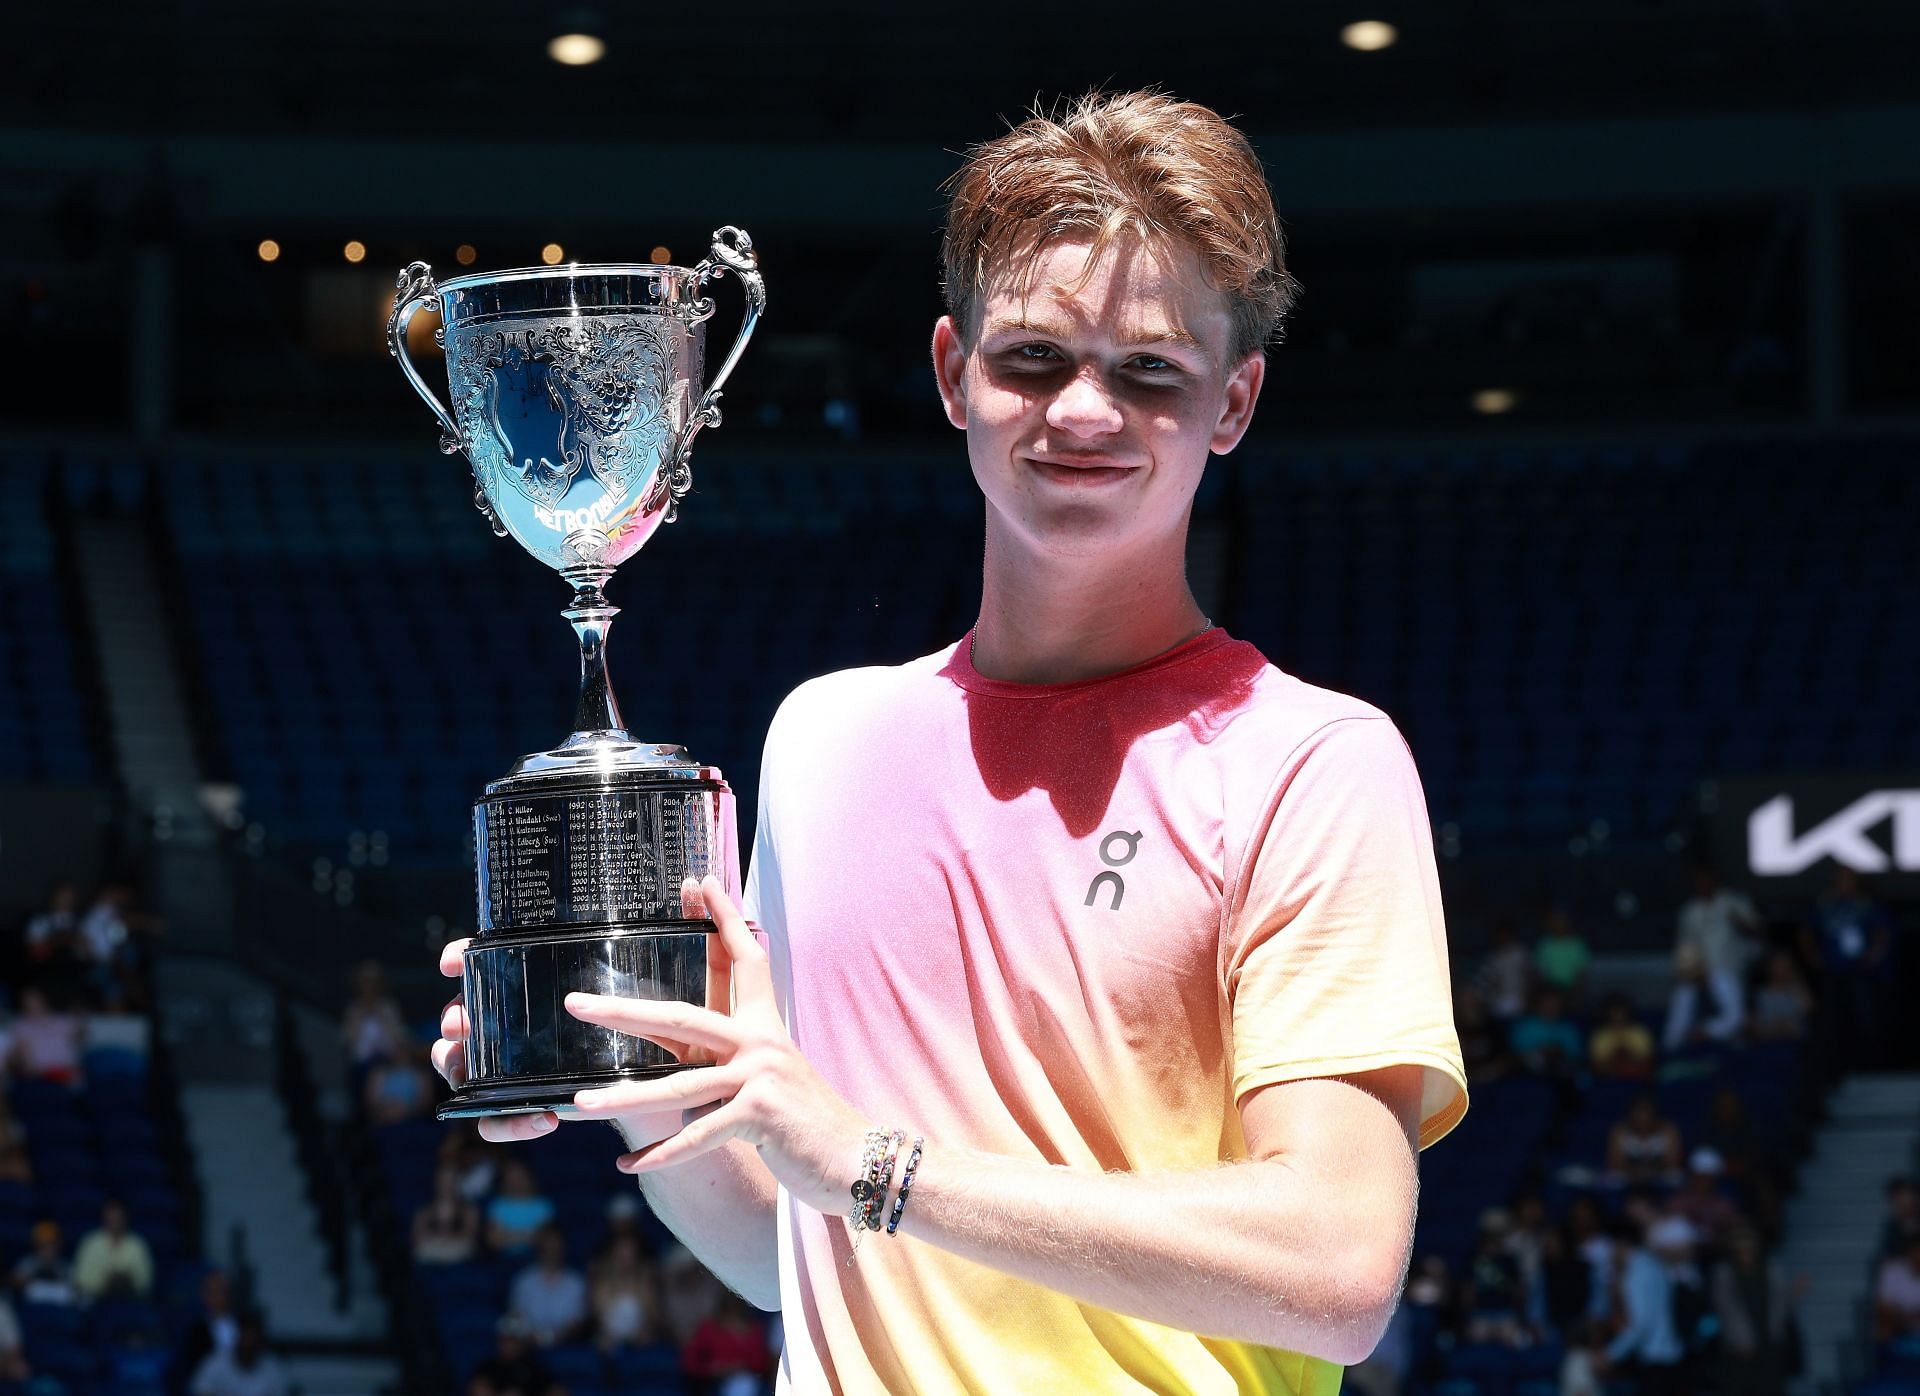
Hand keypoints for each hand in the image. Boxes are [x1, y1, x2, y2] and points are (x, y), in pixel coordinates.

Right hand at [430, 937, 682, 1149]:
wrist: (682, 1097)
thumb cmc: (681, 1030)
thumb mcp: (690, 986)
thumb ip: (697, 940)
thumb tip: (700, 883)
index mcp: (549, 984)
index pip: (491, 963)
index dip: (464, 957)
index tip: (454, 960)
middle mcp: (525, 1024)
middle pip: (464, 1015)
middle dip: (455, 1017)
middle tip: (462, 1023)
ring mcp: (522, 1068)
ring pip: (466, 1068)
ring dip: (464, 1070)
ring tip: (476, 1072)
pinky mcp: (533, 1107)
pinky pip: (500, 1120)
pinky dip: (510, 1121)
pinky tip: (544, 1118)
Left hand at [563, 875, 875, 1214]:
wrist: (855, 1157)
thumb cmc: (805, 1122)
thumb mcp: (767, 1080)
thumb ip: (725, 1067)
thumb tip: (675, 1073)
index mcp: (763, 1025)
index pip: (742, 960)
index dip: (723, 918)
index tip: (701, 882)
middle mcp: (760, 1041)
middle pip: (682, 1016)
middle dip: (624, 1010)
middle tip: (577, 1003)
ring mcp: (760, 1075)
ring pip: (679, 1084)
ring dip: (625, 1096)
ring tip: (582, 1104)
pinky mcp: (761, 1114)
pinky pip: (699, 1133)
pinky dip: (663, 1153)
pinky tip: (630, 1165)